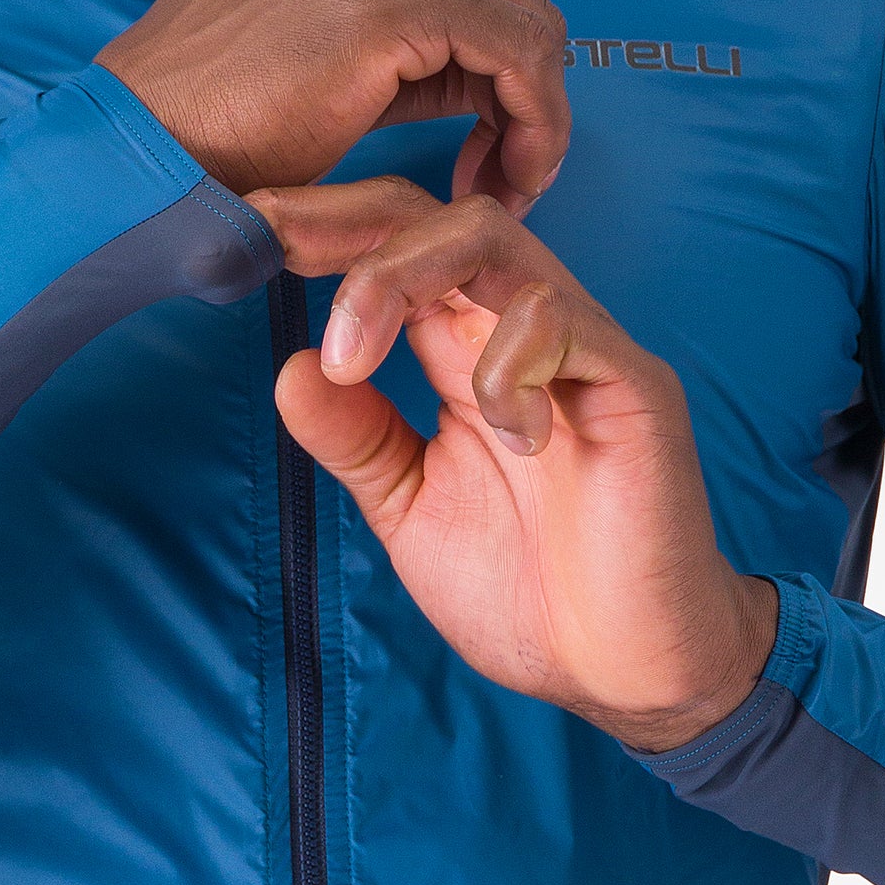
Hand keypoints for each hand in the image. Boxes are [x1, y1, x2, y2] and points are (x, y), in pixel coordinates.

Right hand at [96, 0, 568, 210]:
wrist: (144, 143)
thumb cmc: (212, 113)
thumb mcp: (318, 45)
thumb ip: (404, 35)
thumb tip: (489, 73)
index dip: (493, 55)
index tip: (484, 137)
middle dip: (519, 82)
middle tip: (497, 168)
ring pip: (526, 15)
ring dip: (533, 108)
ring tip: (497, 182)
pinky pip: (519, 52)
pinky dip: (534, 121)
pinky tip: (504, 176)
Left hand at [245, 176, 779, 752]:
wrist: (620, 669)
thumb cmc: (523, 585)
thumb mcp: (409, 505)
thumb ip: (356, 437)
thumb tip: (291, 367)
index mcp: (464, 350)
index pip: (400, 244)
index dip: (328, 228)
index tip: (250, 232)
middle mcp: (518, 329)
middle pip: (437, 214)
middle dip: (346, 220)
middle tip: (275, 244)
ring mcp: (579, 348)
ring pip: (490, 238)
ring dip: (399, 277)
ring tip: (353, 358)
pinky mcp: (634, 385)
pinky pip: (562, 322)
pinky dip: (507, 363)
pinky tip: (505, 436)